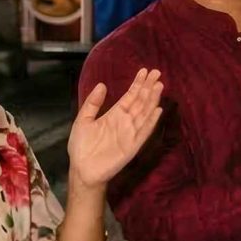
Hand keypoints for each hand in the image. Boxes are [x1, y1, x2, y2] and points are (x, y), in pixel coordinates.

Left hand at [68, 69, 163, 192]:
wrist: (82, 169)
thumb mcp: (83, 120)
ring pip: (144, 113)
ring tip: (159, 85)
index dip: (137, 84)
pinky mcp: (133, 145)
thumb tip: (102, 85)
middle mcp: (125, 121)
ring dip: (152, 100)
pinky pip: (144, 131)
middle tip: (157, 72)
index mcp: (114, 115)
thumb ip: (93, 103)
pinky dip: (151, 121)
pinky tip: (158, 110)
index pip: (129, 96)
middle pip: (140, 101)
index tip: (145, 71)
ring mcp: (130, 133)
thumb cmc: (81, 146)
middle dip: (148, 87)